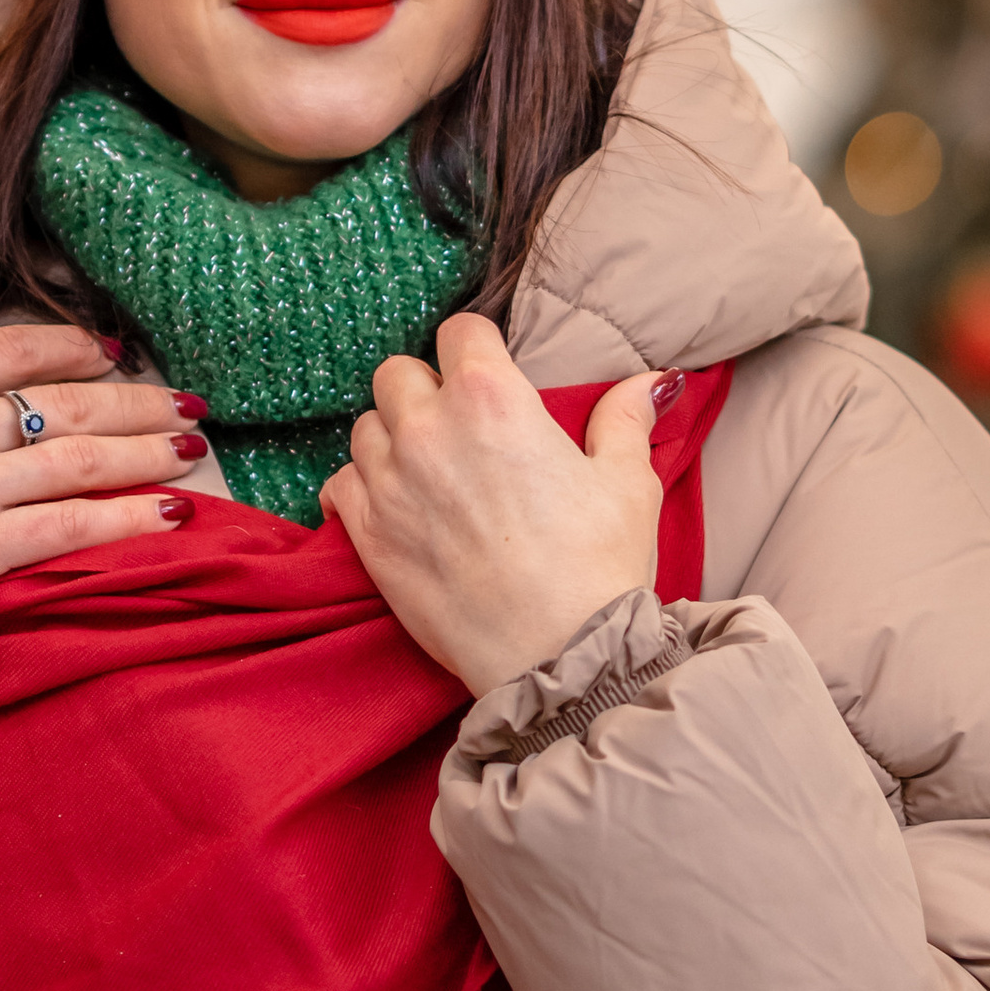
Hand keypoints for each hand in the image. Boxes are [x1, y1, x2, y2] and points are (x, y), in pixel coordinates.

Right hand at [0, 322, 205, 634]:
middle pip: (66, 402)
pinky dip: (129, 517)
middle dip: (136, 401)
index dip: (70, 349)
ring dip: (146, 451)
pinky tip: (170, 513)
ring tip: (190, 446)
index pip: (11, 347)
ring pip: (82, 458)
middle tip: (186, 401)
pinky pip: (72, 524)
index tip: (109, 354)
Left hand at [320, 312, 664, 696]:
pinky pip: (339, 484)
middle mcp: (428, 429)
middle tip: (458, 425)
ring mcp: (389, 482)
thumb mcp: (628, 484)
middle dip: (426, 389)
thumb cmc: (600, 569)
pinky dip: (358, 487)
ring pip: (365, 427)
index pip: (459, 331)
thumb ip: (625, 421)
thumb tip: (650, 381)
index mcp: (492, 399)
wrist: (559, 658)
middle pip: (399, 373)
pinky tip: (388, 504)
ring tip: (428, 469)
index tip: (489, 371)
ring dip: (391, 438)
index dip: (476, 347)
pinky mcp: (368, 536)